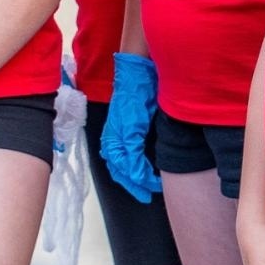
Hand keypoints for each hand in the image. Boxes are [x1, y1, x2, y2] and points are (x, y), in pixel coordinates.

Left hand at [100, 53, 161, 202]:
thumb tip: (145, 152)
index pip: (119, 165)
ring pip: (124, 168)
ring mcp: (118, 134)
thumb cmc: (142, 89)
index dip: (130, 180)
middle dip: (134, 185)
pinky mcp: (126, 130)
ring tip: (151, 188)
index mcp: (115, 134)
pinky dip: (141, 171)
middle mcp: (112, 136)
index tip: (143, 190)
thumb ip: (139, 134)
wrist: (139, 69)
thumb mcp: (141, 116)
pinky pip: (131, 158)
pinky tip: (150, 177)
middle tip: (146, 195)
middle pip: (119, 171)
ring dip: (138, 180)